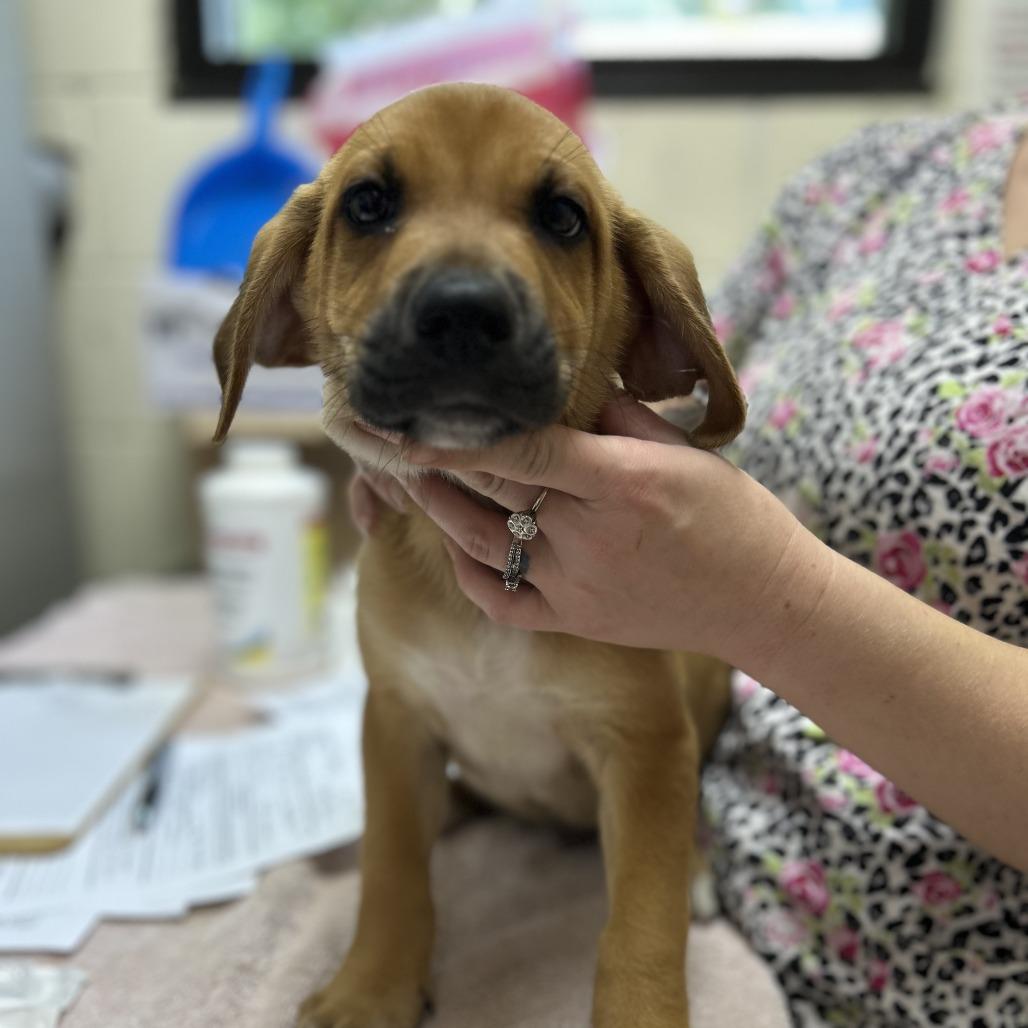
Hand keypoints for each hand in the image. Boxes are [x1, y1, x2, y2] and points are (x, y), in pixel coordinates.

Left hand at [354, 396, 820, 662]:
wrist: (762, 602)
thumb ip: (615, 417)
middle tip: (388, 434)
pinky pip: (498, 597)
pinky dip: (468, 568)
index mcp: (624, 483)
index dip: (459, 432)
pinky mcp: (573, 621)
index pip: (524, 447)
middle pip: (491, 488)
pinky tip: (457, 538)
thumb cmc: (731, 516)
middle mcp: (592, 536)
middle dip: (433, 460)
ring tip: (413, 477)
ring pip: (481, 543)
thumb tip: (556, 388)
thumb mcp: (681, 450)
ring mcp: (577, 586)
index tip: (407, 414)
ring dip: (439, 508)